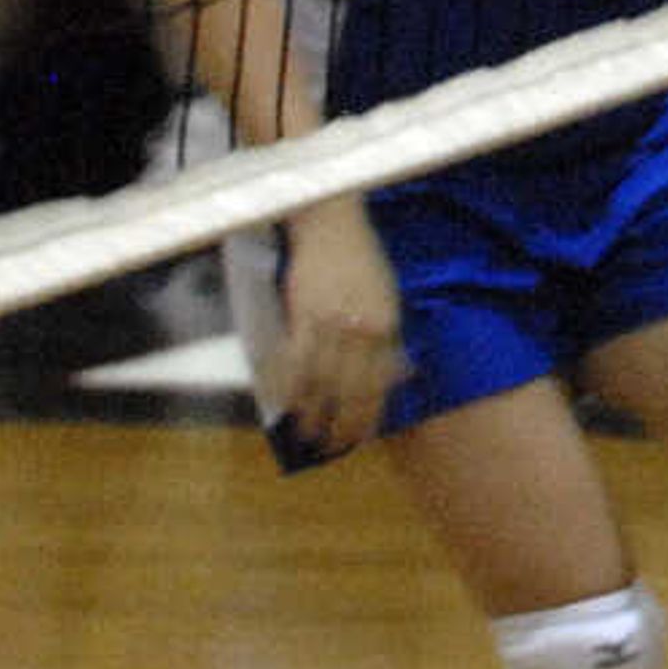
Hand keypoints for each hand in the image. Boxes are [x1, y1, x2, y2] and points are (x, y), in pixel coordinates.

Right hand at [271, 198, 402, 463]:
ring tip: (305, 433)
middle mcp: (362, 329)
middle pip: (350, 390)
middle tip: (330, 445)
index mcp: (387, 326)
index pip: (378, 384)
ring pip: (321, 382)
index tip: (359, 437)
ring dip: (311, 413)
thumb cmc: (360, 257)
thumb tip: (384, 374)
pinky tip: (280, 404)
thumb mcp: (385, 295)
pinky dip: (286, 386)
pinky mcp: (302, 314)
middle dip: (340, 424)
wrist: (332, 223)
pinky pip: (292, 362)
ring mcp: (331, 323)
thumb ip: (383, 333)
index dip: (367, 415)